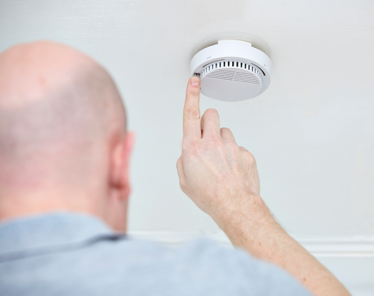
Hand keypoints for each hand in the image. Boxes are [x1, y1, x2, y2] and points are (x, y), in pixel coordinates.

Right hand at [176, 76, 263, 224]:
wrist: (234, 206)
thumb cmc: (209, 196)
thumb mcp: (184, 180)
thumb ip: (184, 160)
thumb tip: (189, 154)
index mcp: (193, 148)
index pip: (191, 114)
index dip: (191, 95)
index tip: (194, 81)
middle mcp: (212, 143)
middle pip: (212, 114)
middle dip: (208, 121)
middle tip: (208, 136)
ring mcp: (231, 146)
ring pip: (225, 132)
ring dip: (221, 141)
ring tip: (221, 161)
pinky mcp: (245, 152)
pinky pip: (237, 147)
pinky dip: (234, 155)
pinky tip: (232, 170)